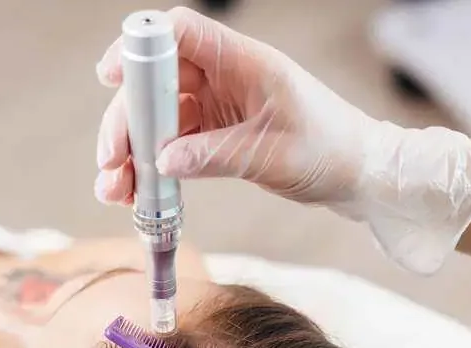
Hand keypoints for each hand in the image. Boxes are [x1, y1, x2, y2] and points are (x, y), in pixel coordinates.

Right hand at [94, 7, 470, 273]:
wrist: (359, 173)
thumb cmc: (330, 150)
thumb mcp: (270, 154)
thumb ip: (214, 155)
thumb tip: (162, 162)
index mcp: (242, 62)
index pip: (180, 33)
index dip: (140, 47)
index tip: (111, 77)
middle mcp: (222, 77)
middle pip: (155, 84)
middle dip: (126, 122)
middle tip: (111, 161)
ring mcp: (216, 105)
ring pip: (157, 119)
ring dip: (131, 152)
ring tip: (114, 189)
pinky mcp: (214, 133)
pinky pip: (171, 145)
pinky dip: (151, 166)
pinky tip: (136, 192)